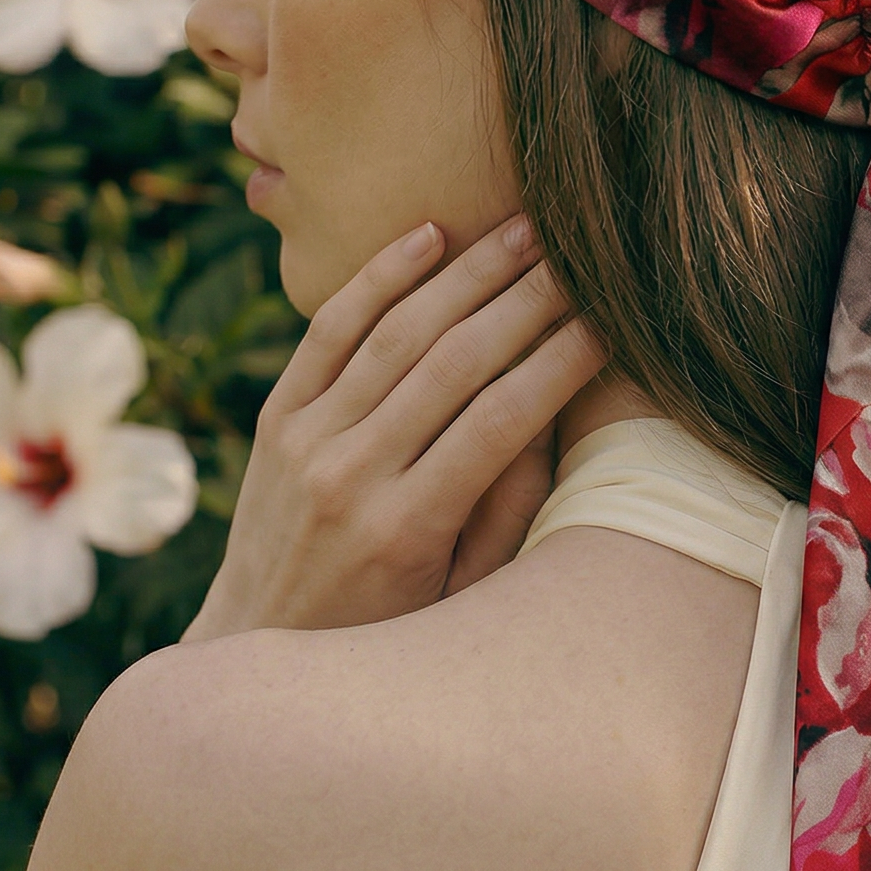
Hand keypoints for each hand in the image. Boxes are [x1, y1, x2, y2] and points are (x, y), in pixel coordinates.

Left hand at [184, 215, 604, 639]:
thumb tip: (552, 415)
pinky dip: (378, 276)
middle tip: (582, 253)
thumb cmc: (386, 629)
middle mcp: (351, 474)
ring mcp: (306, 439)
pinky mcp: (276, 417)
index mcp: (407, 528)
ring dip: (467, 272)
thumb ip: (508, 510)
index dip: (563, 361)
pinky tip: (429, 235)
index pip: (503, 418)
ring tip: (526, 228)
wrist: (257, 641)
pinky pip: (329, 330)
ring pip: (396, 332)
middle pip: (455, 361)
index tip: (612, 320)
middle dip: (528, 299)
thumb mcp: (461, 594)